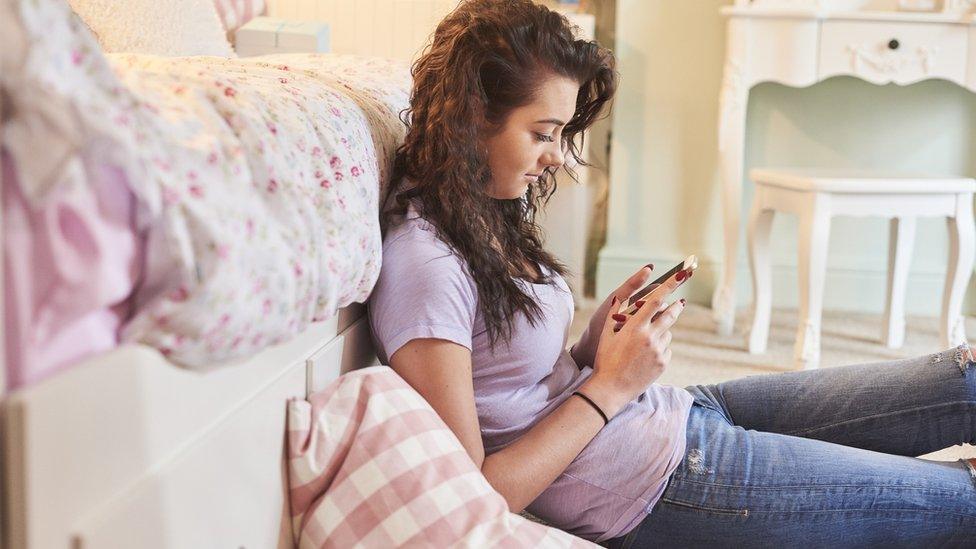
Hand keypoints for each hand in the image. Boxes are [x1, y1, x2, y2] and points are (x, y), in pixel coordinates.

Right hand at [579, 272, 686, 417]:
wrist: (611, 388)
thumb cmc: (605, 359)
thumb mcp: (606, 334)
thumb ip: (615, 313)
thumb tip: (621, 295)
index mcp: (634, 327)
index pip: (655, 301)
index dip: (669, 286)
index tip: (681, 276)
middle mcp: (649, 337)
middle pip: (669, 315)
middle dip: (676, 307)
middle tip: (681, 302)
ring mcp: (658, 351)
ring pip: (667, 333)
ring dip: (662, 332)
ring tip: (645, 343)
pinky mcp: (663, 363)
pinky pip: (666, 349)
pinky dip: (660, 348)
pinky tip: (646, 357)